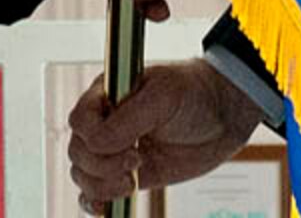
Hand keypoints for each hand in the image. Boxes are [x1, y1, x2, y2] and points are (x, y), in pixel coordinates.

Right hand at [67, 60, 263, 210]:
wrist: (222, 118)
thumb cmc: (193, 94)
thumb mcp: (164, 97)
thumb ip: (128, 120)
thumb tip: (98, 145)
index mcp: (107, 94)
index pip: (80, 120)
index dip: (96, 138)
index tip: (132, 147)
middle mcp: (105, 121)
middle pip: (78, 151)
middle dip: (102, 165)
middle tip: (137, 162)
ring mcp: (115, 151)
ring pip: (82, 175)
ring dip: (100, 186)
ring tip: (132, 182)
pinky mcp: (127, 175)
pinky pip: (95, 193)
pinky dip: (94, 203)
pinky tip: (105, 208)